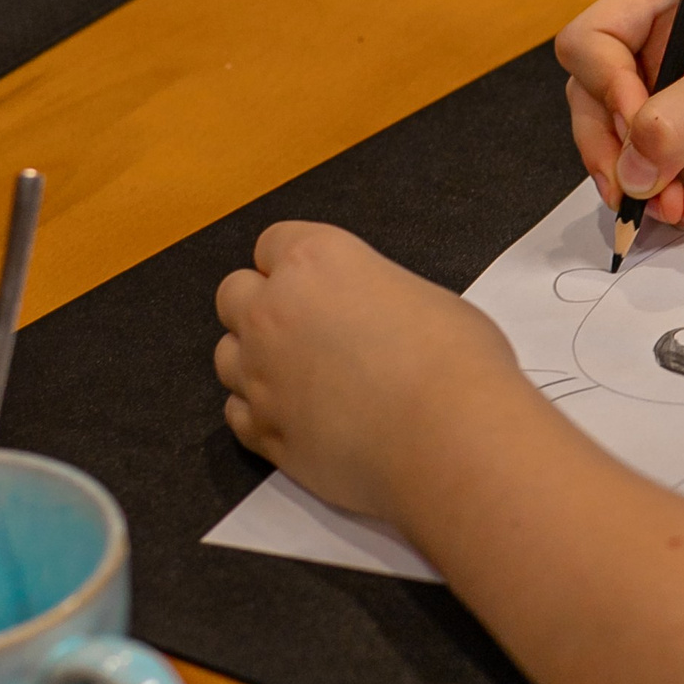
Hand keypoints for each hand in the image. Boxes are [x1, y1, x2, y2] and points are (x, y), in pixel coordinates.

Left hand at [214, 223, 522, 526]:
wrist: (449, 440)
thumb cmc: (457, 362)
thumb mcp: (423, 298)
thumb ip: (374, 298)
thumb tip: (371, 322)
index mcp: (316, 262)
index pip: (273, 242)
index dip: (296, 262)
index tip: (320, 283)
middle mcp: (273, 311)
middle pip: (233, 293)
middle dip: (261, 305)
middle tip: (308, 328)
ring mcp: (260, 376)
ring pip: (226, 355)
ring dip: (255, 360)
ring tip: (304, 378)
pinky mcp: (263, 433)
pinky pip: (237, 412)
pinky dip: (261, 412)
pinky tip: (301, 417)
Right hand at [556, 0, 683, 224]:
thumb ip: (674, 124)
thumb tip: (627, 174)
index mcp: (663, 2)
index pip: (590, 43)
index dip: (603, 85)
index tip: (636, 116)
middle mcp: (660, 49)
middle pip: (591, 103)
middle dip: (610, 151)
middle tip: (633, 187)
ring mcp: (677, 102)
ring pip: (618, 152)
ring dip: (637, 187)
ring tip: (675, 207)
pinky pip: (654, 182)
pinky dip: (664, 203)